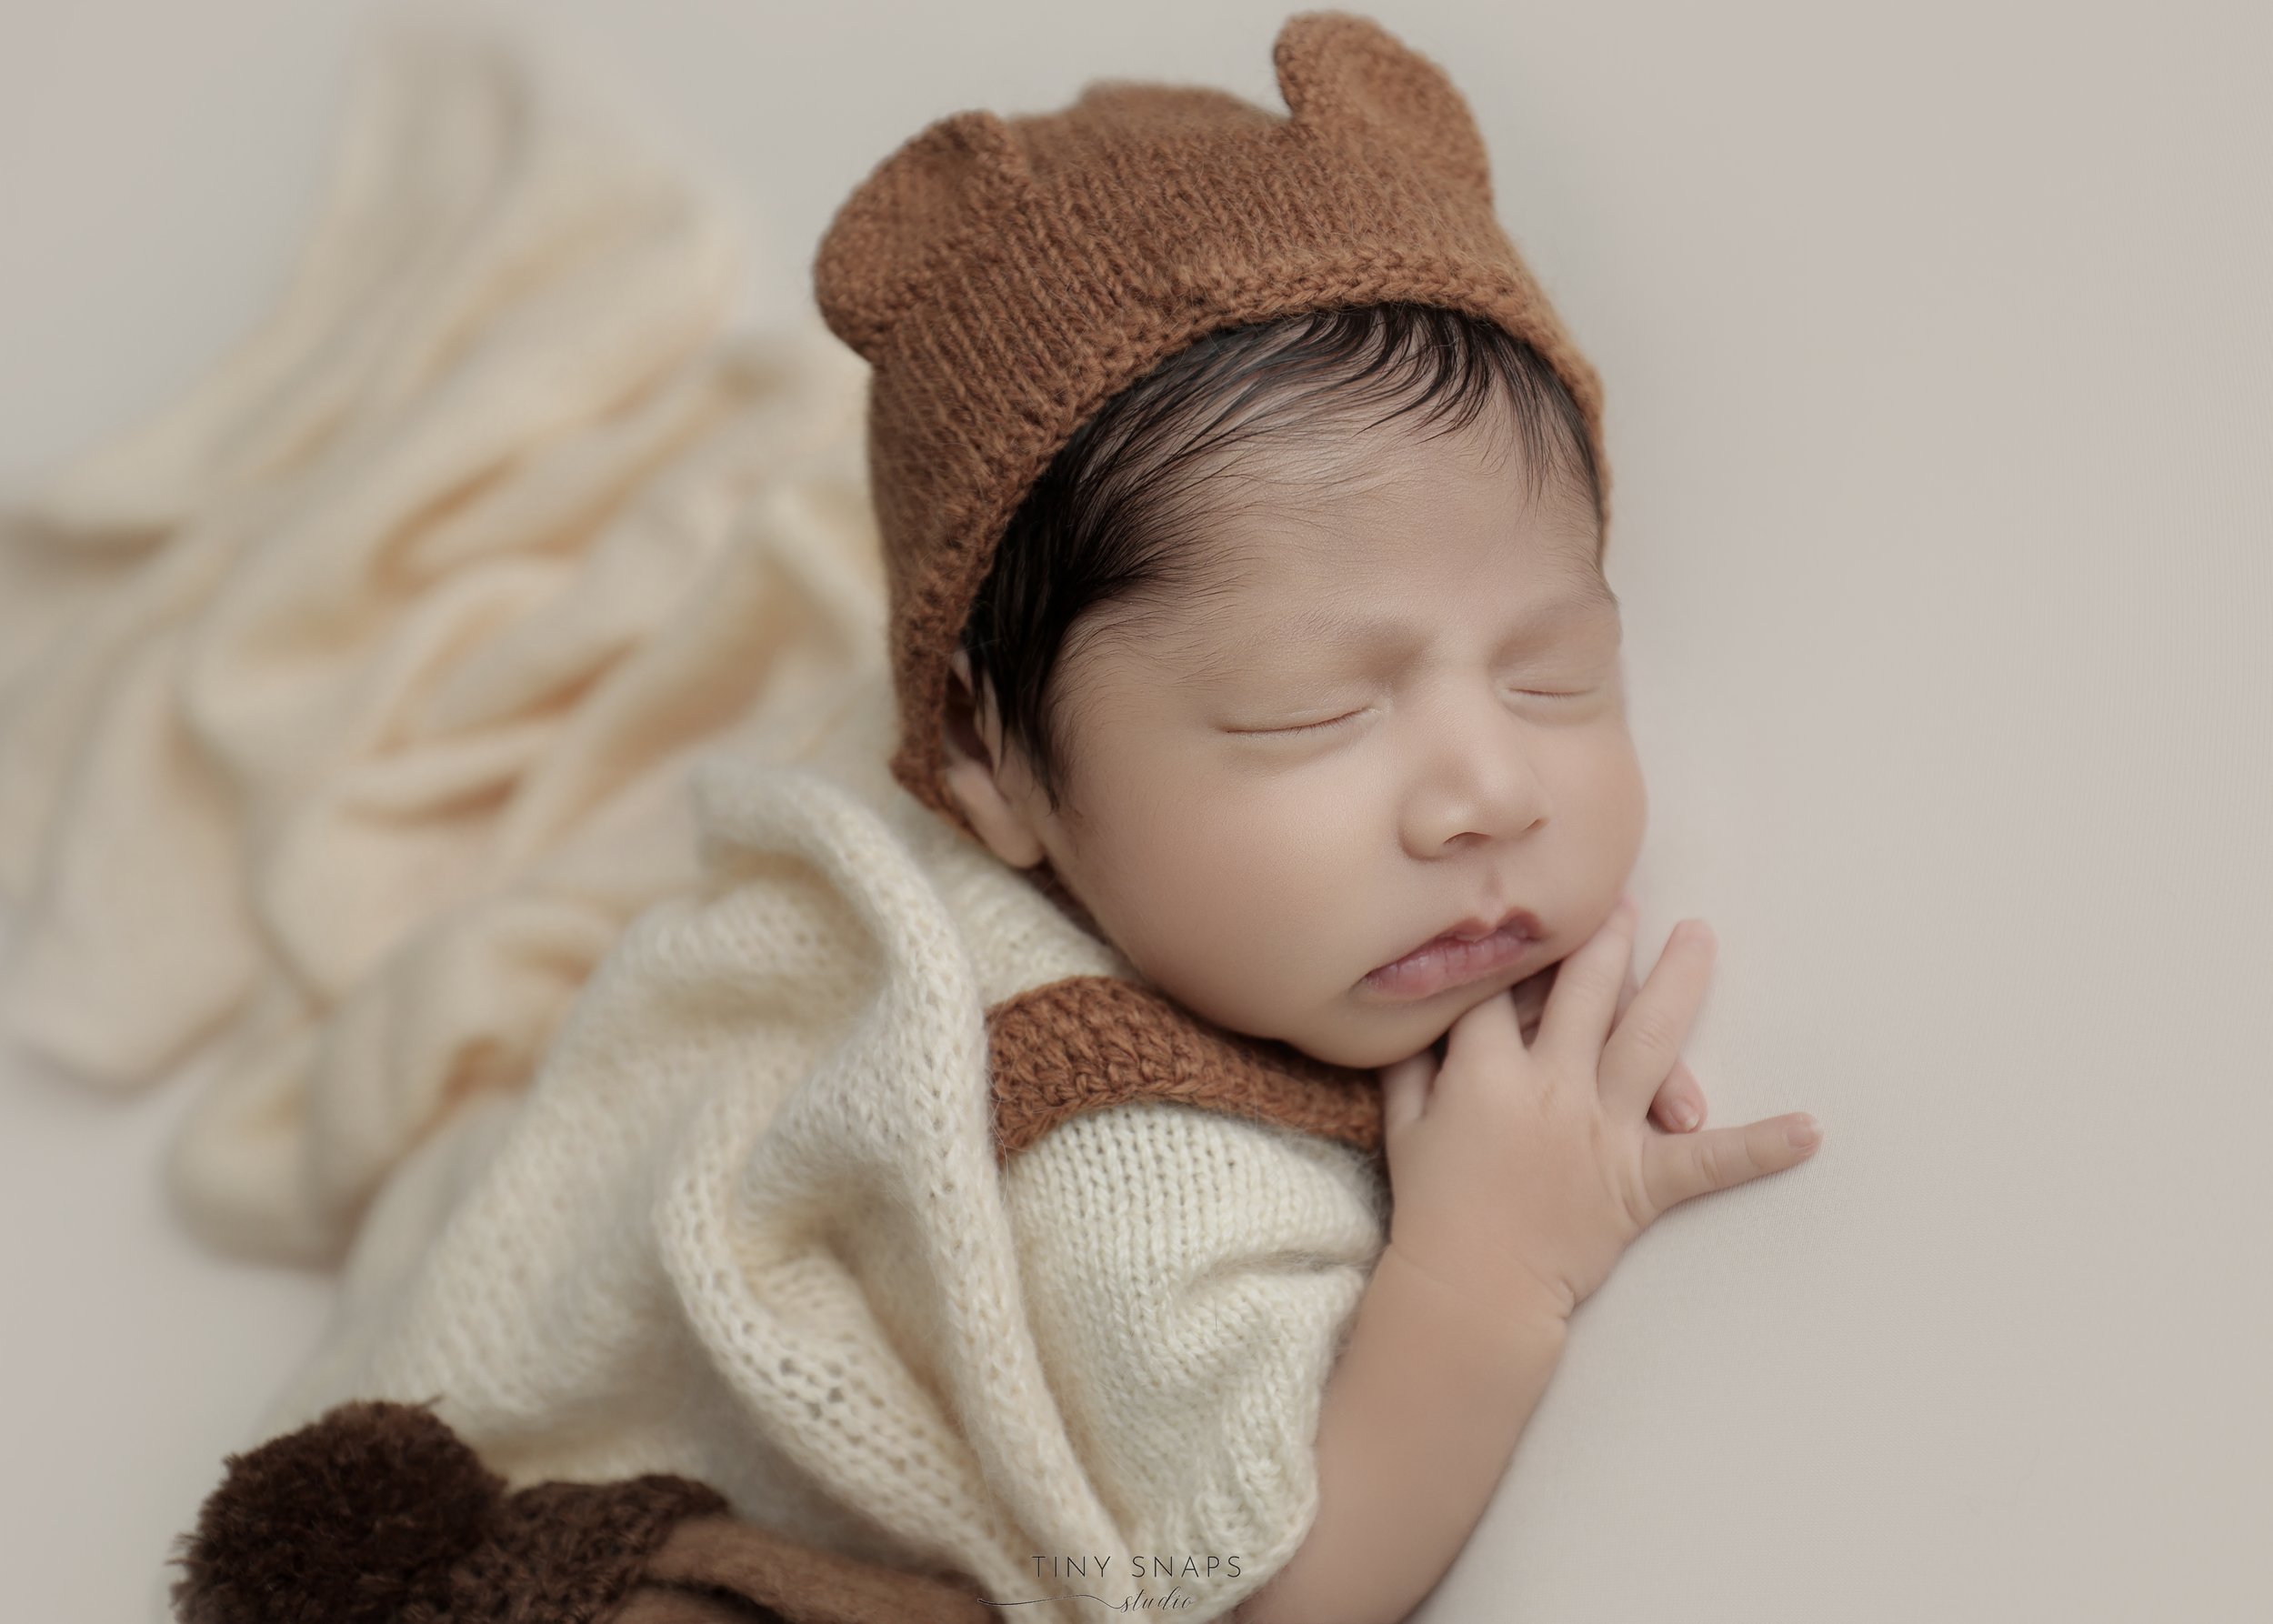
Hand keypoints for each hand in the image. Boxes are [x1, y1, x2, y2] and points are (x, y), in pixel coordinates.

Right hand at [1378, 897, 1821, 1323]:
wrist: (1472, 1293)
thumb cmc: (1432, 1209)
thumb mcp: (1404, 1126)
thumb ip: (1412, 1065)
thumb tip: (1419, 1018)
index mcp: (1486, 1071)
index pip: (1501, 987)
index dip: (1511, 953)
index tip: (1524, 922)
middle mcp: (1552, 1086)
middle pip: (1585, 990)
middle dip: (1605, 937)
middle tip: (1624, 900)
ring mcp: (1603, 1131)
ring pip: (1651, 1041)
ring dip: (1679, 983)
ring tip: (1699, 937)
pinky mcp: (1640, 1181)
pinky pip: (1709, 1163)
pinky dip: (1761, 1148)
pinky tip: (1810, 1131)